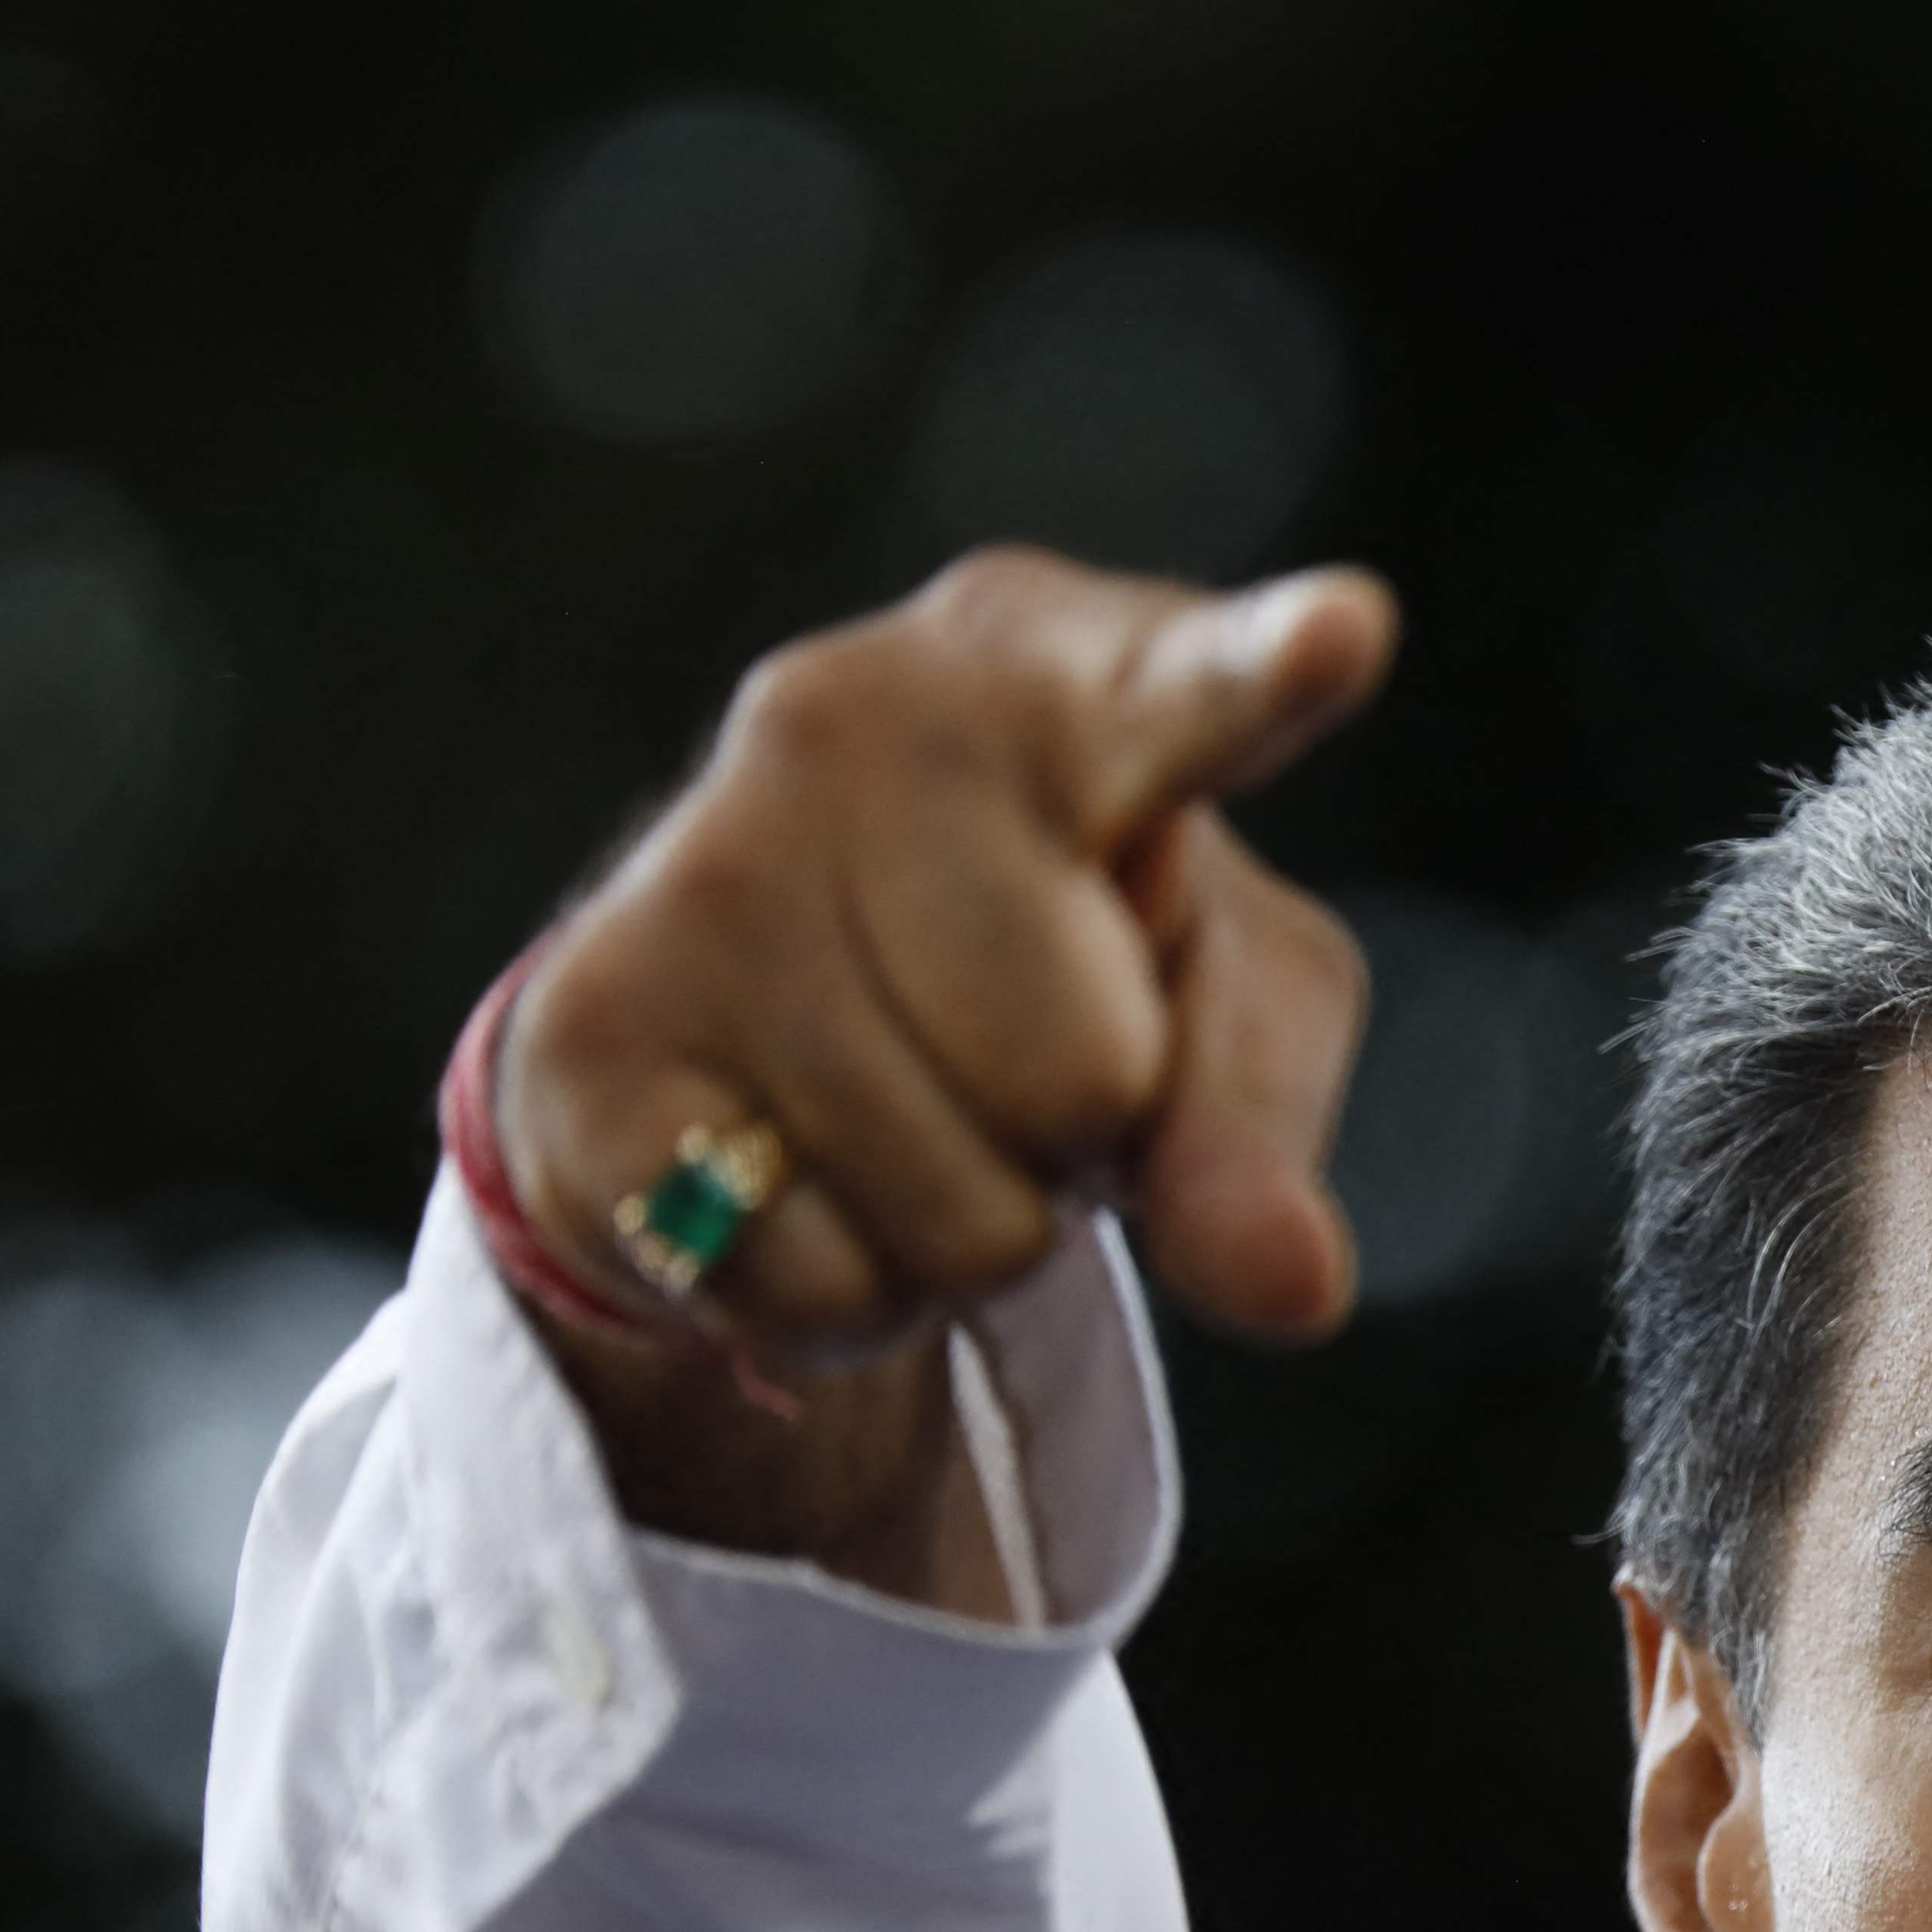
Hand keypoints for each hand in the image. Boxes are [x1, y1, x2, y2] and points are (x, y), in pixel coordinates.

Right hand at [494, 549, 1395, 1597]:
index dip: (1266, 673)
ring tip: (915, 1108)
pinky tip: (805, 1175)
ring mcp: (702, 861)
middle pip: (1086, 1075)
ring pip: (957, 1211)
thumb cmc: (1065, 963)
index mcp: (1055, 674)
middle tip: (1011, 1058)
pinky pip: (820, 1283)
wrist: (762, 1010)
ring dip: (968, 1223)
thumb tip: (1290, 1281)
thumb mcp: (1221, 1014)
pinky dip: (849, 1296)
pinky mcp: (590, 1024)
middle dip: (1079, 1133)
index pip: (1188, 694)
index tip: (1342, 635)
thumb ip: (1261, 1127)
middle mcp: (852, 715)